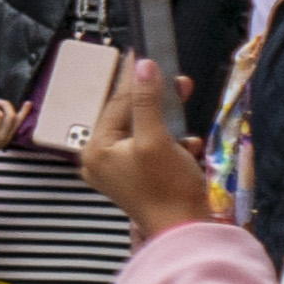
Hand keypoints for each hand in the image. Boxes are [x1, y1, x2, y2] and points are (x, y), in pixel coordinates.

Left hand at [80, 56, 215, 237]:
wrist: (185, 230)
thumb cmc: (167, 186)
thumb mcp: (157, 138)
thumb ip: (148, 101)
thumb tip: (142, 65)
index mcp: (95, 150)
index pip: (115, 105)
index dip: (134, 79)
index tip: (144, 53)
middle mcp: (101, 160)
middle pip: (129, 118)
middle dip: (158, 102)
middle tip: (180, 83)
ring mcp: (119, 171)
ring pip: (146, 133)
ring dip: (171, 126)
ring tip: (187, 129)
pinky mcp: (140, 179)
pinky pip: (155, 151)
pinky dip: (174, 147)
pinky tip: (189, 150)